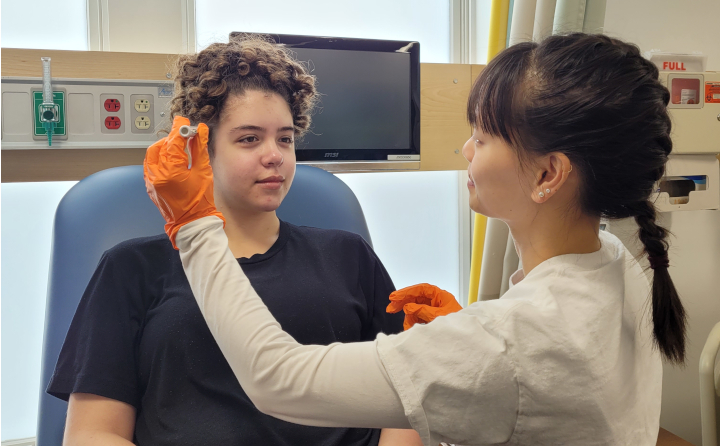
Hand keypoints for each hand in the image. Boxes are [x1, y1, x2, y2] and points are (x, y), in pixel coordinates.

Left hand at [144, 116, 224, 248]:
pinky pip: (150, 165)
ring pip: (153, 154)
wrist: (191, 223)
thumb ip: (199, 148)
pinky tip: (170, 160)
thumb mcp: (204, 172)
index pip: (173, 142)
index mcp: (171, 171)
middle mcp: (157, 175)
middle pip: (160, 146)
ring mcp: (151, 181)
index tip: (183, 121)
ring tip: (178, 148)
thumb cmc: (200, 201)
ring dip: (164, 147)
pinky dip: (159, 158)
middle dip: (172, 138)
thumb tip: (199, 131)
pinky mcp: (150, 185)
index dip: (179, 129)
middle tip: (184, 136)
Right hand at [386, 283, 462, 330]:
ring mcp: (433, 311)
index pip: (420, 289)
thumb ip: (422, 311)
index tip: (394, 297)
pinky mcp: (431, 320)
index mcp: (440, 296)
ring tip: (407, 327)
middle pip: (416, 298)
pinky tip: (410, 329)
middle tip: (390, 309)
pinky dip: (413, 323)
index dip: (406, 292)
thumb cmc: (457, 325)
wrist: (467, 341)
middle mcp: (436, 301)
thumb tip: (407, 307)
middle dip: (403, 303)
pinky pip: (419, 318)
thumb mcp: (439, 317)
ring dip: (409, 318)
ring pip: (415, 310)